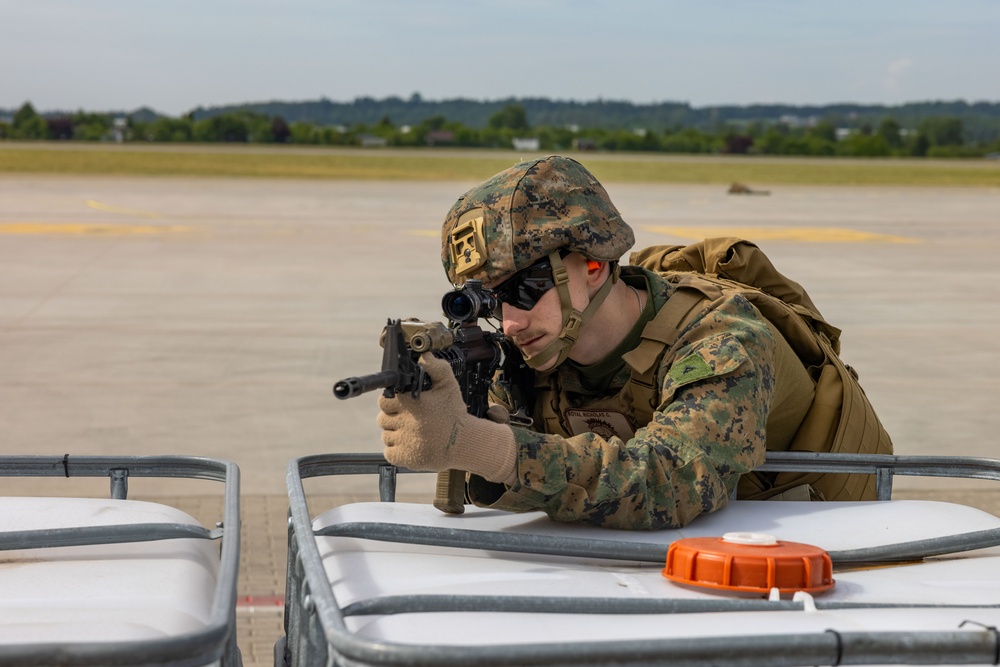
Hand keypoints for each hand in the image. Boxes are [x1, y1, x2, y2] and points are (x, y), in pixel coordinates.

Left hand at [377, 354, 516, 483]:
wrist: (464, 442)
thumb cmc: (454, 413)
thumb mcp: (448, 385)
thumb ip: (435, 367)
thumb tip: (423, 356)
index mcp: (412, 403)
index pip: (384, 401)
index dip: (392, 402)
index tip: (403, 405)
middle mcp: (406, 422)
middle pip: (382, 419)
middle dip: (393, 418)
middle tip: (409, 419)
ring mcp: (405, 441)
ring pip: (386, 436)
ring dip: (395, 434)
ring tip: (413, 432)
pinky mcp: (406, 458)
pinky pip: (389, 452)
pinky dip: (396, 449)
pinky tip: (410, 444)